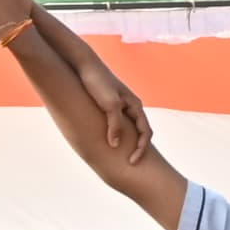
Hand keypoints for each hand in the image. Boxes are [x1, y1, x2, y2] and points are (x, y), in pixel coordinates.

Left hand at [68, 45, 155, 162]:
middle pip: (140, 132)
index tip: (132, 162)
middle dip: (138, 149)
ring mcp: (120, 105)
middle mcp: (130, 106)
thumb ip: (114, 125)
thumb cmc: (97, 83)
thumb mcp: (108, 105)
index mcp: (135, 106)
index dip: (141, 149)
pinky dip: (116, 135)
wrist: (83, 65)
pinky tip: (107, 143)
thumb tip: (115, 145)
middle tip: (131, 164)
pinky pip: (116, 123)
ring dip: (128, 142)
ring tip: (121, 158)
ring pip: (129, 128)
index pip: (145, 132)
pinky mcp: (108, 103)